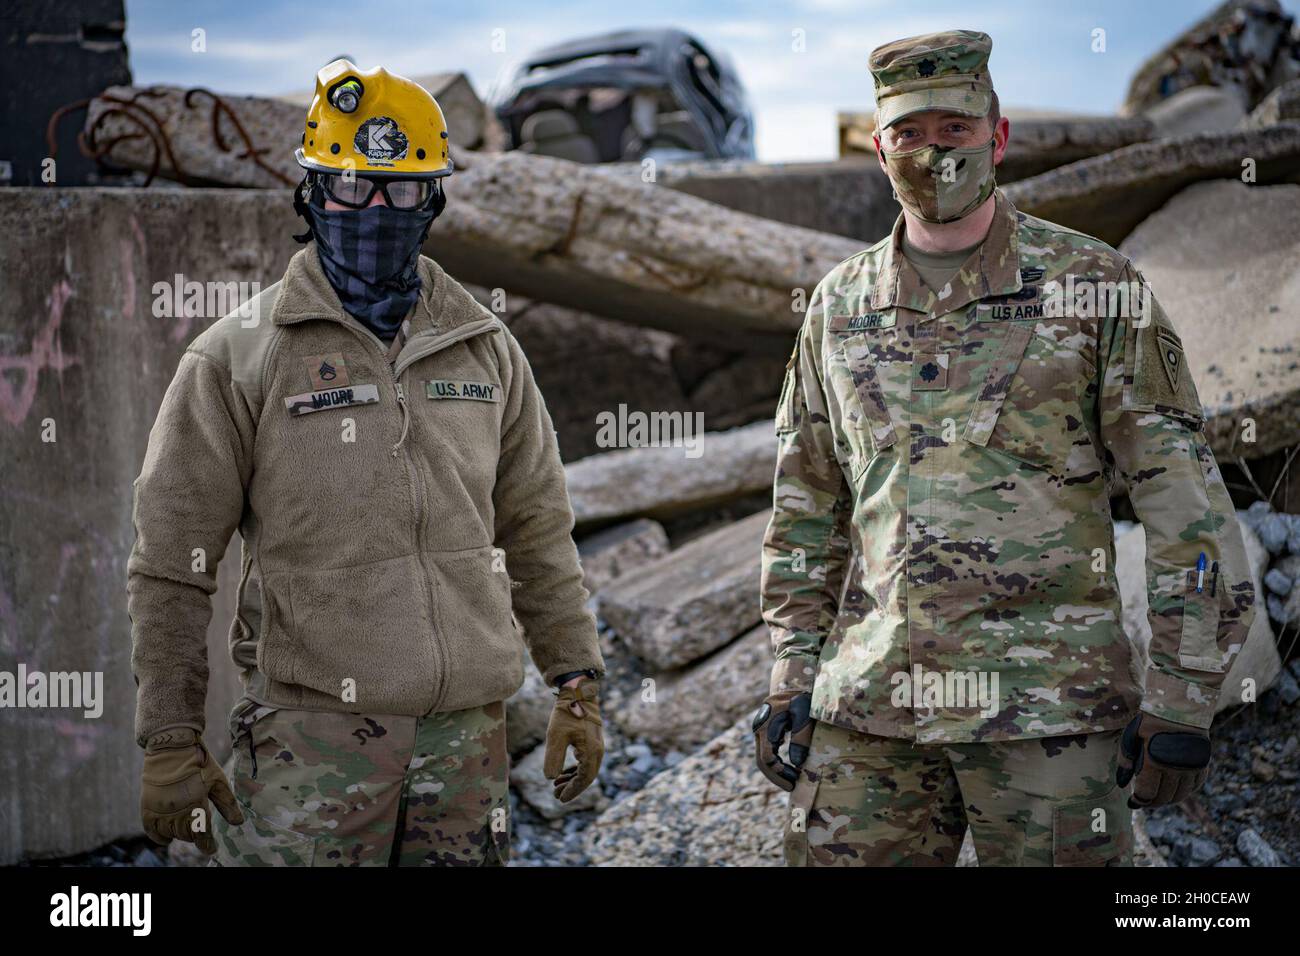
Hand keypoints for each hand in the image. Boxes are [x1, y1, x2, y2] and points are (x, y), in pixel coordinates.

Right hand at [140, 726, 243, 854]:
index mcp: (196, 802)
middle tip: (200, 833)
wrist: (172, 747)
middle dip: (195, 836)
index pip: (201, 833)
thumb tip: (238, 823)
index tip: (211, 849)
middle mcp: (176, 808)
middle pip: (186, 834)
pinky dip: (159, 837)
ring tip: (186, 830)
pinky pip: (151, 830)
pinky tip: (167, 839)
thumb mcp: (218, 780)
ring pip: (171, 833)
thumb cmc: (199, 763)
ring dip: (180, 835)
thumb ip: (227, 803)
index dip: (207, 844)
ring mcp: (160, 808)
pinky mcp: (147, 806)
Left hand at [543, 677, 603, 801]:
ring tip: (556, 784)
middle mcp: (598, 750)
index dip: (572, 791)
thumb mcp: (555, 736)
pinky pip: (586, 761)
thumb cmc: (566, 712)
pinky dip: (575, 769)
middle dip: (572, 787)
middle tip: (556, 794)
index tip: (560, 799)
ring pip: (586, 769)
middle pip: (587, 776)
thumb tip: (550, 779)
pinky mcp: (592, 741)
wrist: (578, 692)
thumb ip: (553, 758)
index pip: (584, 779)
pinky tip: (563, 772)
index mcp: (592, 751)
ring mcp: (596, 745)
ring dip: (572, 778)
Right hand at [753, 691, 813, 790]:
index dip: (779, 774)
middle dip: (776, 776)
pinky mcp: (768, 730)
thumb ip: (800, 738)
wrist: (796, 683)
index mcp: (765, 726)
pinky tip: (791, 767)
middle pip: (762, 761)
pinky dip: (778, 762)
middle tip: (793, 786)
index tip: (793, 783)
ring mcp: (762, 730)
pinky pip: (769, 751)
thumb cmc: (802, 698)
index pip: (767, 758)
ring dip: (777, 770)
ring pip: (764, 757)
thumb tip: (797, 763)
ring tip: (794, 778)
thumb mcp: (804, 716)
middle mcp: (760, 730)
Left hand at [1116, 712, 1210, 807]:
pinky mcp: (1202, 764)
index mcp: (1154, 762)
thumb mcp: (1131, 737)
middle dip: (1152, 802)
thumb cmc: (1150, 721)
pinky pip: (1195, 786)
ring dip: (1168, 799)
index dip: (1139, 801)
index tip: (1132, 802)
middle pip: (1164, 797)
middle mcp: (1175, 768)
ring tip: (1158, 796)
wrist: (1179, 707)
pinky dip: (1185, 791)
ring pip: (1181, 795)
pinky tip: (1175, 789)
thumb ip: (1125, 761)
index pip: (1147, 793)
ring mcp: (1191, 768)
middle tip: (1144, 800)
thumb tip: (1122, 784)